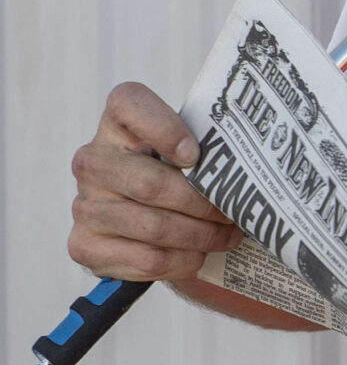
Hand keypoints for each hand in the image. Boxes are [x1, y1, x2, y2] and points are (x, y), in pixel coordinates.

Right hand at [69, 82, 238, 282]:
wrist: (141, 223)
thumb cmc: (172, 177)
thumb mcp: (185, 152)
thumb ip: (205, 148)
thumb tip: (244, 169)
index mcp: (116, 124)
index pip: (128, 104)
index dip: (164, 128)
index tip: (196, 155)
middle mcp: (92, 161)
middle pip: (149, 183)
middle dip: (202, 203)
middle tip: (233, 211)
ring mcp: (85, 205)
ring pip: (153, 227)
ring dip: (201, 236)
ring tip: (226, 236)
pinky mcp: (86, 245)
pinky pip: (147, 258)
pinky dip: (184, 260)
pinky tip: (198, 255)